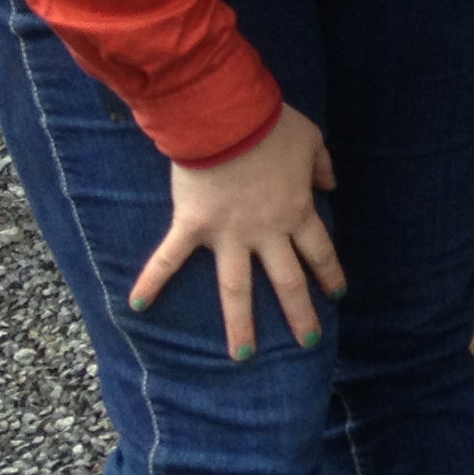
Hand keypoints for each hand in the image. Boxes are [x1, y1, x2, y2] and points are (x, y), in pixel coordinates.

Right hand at [131, 104, 342, 359]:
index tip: (336, 295)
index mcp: (297, 212)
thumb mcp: (312, 141)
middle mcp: (266, 232)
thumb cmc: (271, 126)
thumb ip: (322, 166)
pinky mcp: (193, 226)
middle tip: (308, 343)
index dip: (330, 274)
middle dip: (300, 314)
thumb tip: (330, 185)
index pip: (319, 252)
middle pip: (287, 281)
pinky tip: (137, 306)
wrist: (227, 119)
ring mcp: (228, 234)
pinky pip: (170, 258)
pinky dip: (151, 280)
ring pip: (237, 288)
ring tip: (243, 355)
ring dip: (240, 322)